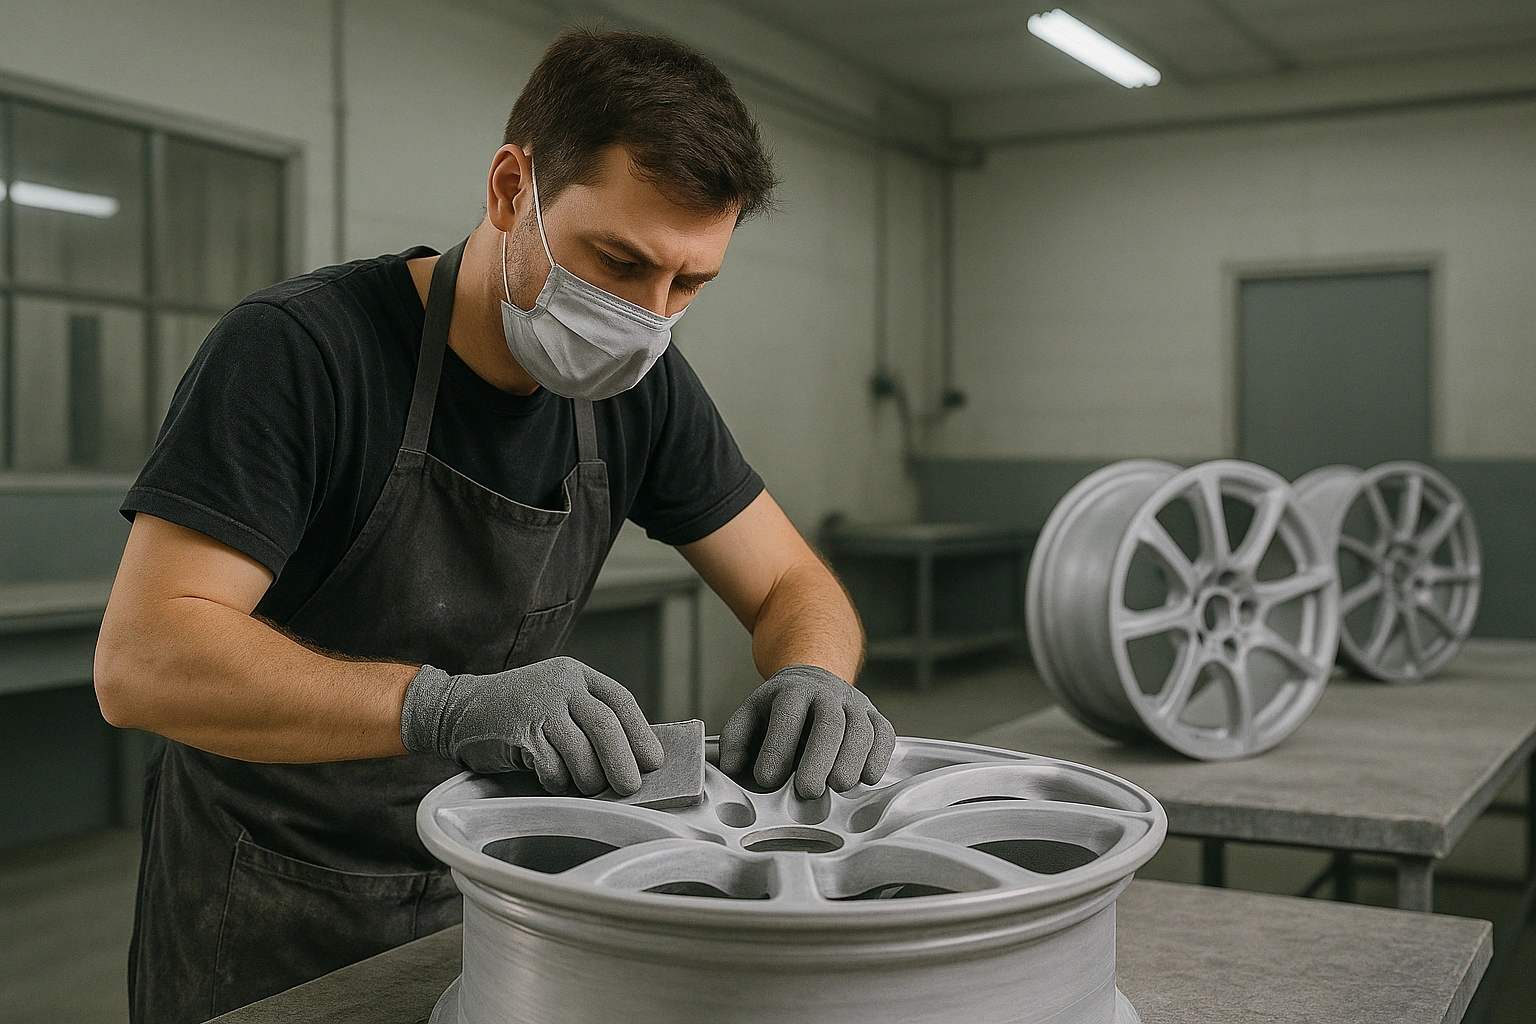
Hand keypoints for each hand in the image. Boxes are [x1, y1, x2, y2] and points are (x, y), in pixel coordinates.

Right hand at [401, 657, 663, 795]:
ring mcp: (539, 706)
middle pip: (606, 725)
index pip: (620, 700)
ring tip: (586, 788)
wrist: (455, 708)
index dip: (640, 733)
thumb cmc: (515, 714)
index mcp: (576, 674)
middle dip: (623, 762)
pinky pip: (552, 767)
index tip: (653, 761)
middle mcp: (561, 685)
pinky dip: (557, 782)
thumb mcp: (555, 701)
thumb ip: (587, 719)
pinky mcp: (519, 732)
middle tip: (630, 788)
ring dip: (589, 779)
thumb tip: (632, 759)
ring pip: (582, 751)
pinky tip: (550, 781)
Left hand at [719, 665, 895, 798]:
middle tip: (808, 792)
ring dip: (851, 762)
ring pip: (861, 730)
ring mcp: (856, 705)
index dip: (778, 747)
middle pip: (830, 723)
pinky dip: (878, 758)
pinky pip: (885, 736)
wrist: (814, 681)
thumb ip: (737, 741)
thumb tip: (734, 769)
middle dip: (820, 759)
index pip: (788, 713)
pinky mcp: (876, 718)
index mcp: (793, 690)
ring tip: (837, 787)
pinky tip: (865, 778)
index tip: (767, 780)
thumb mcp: (751, 715)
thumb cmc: (779, 709)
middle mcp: (828, 693)